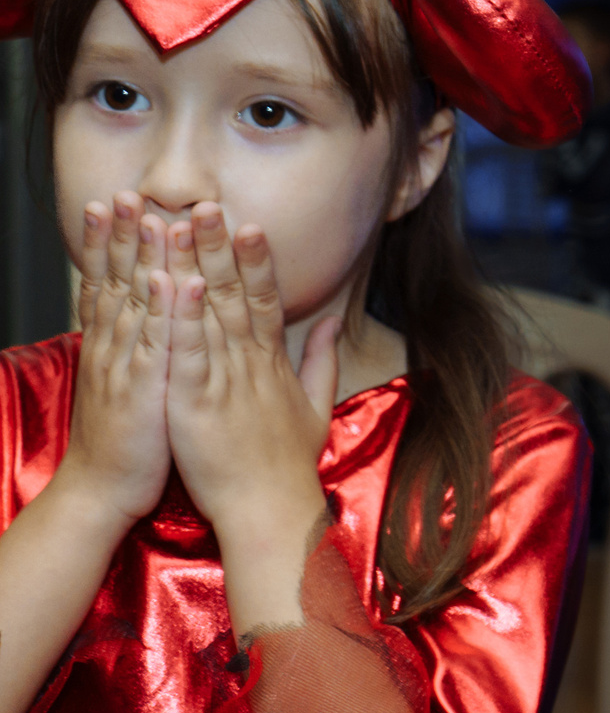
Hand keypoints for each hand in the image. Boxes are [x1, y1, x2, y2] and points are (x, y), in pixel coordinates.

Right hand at [58, 194, 173, 523]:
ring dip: (139, 258)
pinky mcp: (144, 390)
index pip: (112, 281)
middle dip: (121, 235)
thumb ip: (143, 343)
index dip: (113, 242)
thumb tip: (152, 314)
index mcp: (116, 343)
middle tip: (125, 191)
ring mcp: (126, 366)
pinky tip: (167, 279)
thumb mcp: (136, 379)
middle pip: (117, 280)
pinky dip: (161, 311)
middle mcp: (115, 347)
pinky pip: (154, 345)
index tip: (120, 201)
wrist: (106, 488)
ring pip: (133, 302)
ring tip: (146, 216)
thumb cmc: (132, 436)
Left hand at [164, 204, 337, 548]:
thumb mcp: (315, 408)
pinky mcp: (196, 401)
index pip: (267, 300)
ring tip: (176, 225)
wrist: (271, 510)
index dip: (257, 260)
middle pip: (235, 293)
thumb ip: (323, 362)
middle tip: (207, 202)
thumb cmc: (288, 467)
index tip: (249, 222)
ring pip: (207, 311)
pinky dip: (179, 314)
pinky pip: (186, 349)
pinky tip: (170, 282)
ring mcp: (223, 379)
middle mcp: (249, 363)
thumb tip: (336, 323)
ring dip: (192, 264)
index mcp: (272, 364)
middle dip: (219, 245)